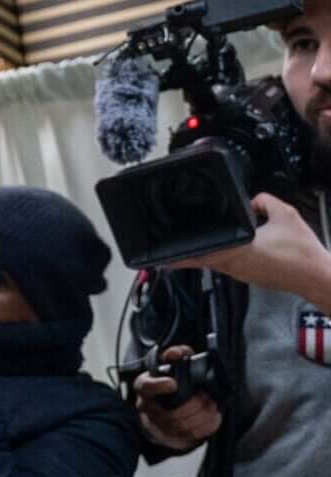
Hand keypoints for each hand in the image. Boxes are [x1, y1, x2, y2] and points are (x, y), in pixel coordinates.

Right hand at [133, 345, 222, 451]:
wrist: (166, 406)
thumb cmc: (171, 384)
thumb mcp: (173, 365)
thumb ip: (176, 355)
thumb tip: (175, 353)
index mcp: (145, 387)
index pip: (146, 387)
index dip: (159, 386)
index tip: (173, 383)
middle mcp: (147, 407)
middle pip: (168, 412)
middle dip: (192, 405)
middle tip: (206, 397)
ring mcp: (158, 424)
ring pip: (180, 425)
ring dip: (201, 416)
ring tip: (212, 405)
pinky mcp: (171, 436)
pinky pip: (189, 435)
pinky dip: (205, 426)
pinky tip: (212, 417)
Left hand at [174, 193, 330, 306]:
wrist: (317, 277)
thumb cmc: (303, 253)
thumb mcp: (285, 215)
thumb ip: (265, 200)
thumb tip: (254, 199)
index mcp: (237, 251)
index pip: (198, 253)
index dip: (178, 254)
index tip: (161, 255)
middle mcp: (234, 266)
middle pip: (201, 259)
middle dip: (186, 252)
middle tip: (170, 246)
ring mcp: (240, 274)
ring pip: (214, 263)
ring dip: (204, 253)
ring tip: (194, 243)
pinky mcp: (249, 277)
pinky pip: (228, 266)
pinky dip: (222, 257)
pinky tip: (226, 249)